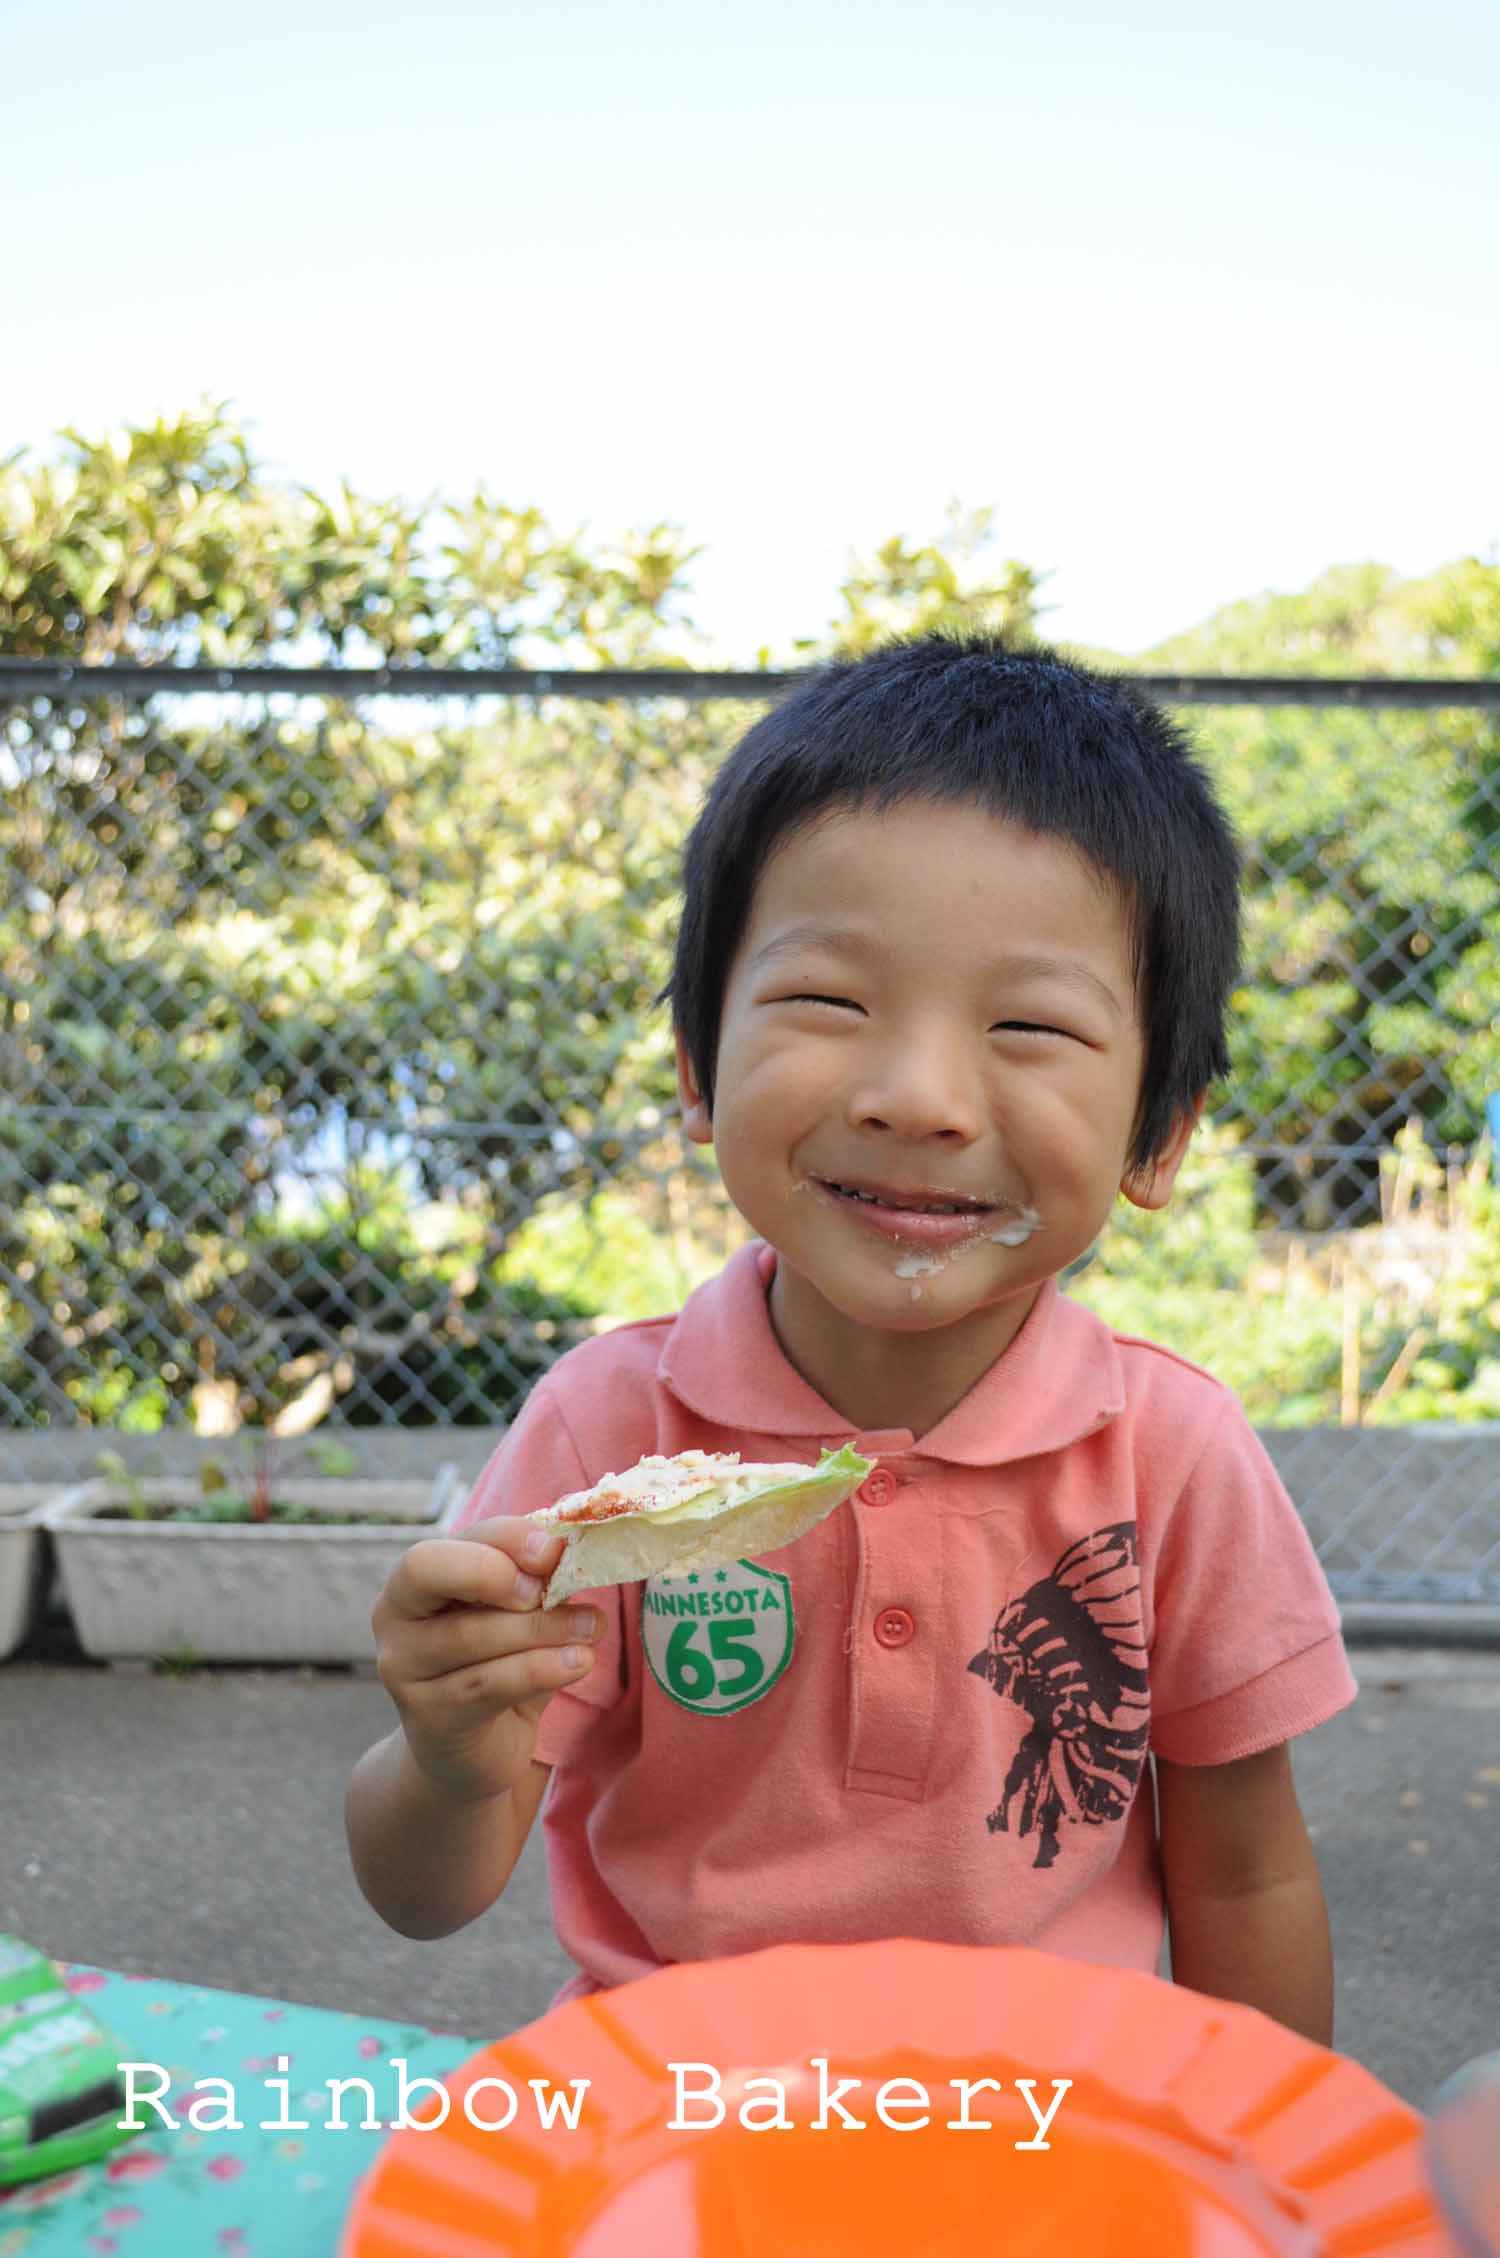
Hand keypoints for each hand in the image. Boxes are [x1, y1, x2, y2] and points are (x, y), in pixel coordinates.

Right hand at [371, 1517, 600, 1805]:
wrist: (468, 1754)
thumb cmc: (496, 1666)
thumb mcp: (513, 1616)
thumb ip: (534, 1583)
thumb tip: (576, 1553)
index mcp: (415, 1578)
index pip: (455, 1538)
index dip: (507, 1538)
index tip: (555, 1551)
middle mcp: (394, 1616)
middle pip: (429, 1570)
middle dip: (496, 1573)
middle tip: (553, 1590)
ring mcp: (404, 1668)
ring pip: (472, 1634)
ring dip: (542, 1628)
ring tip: (590, 1628)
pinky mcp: (429, 1716)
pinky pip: (489, 1683)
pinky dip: (542, 1668)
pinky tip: (578, 1662)